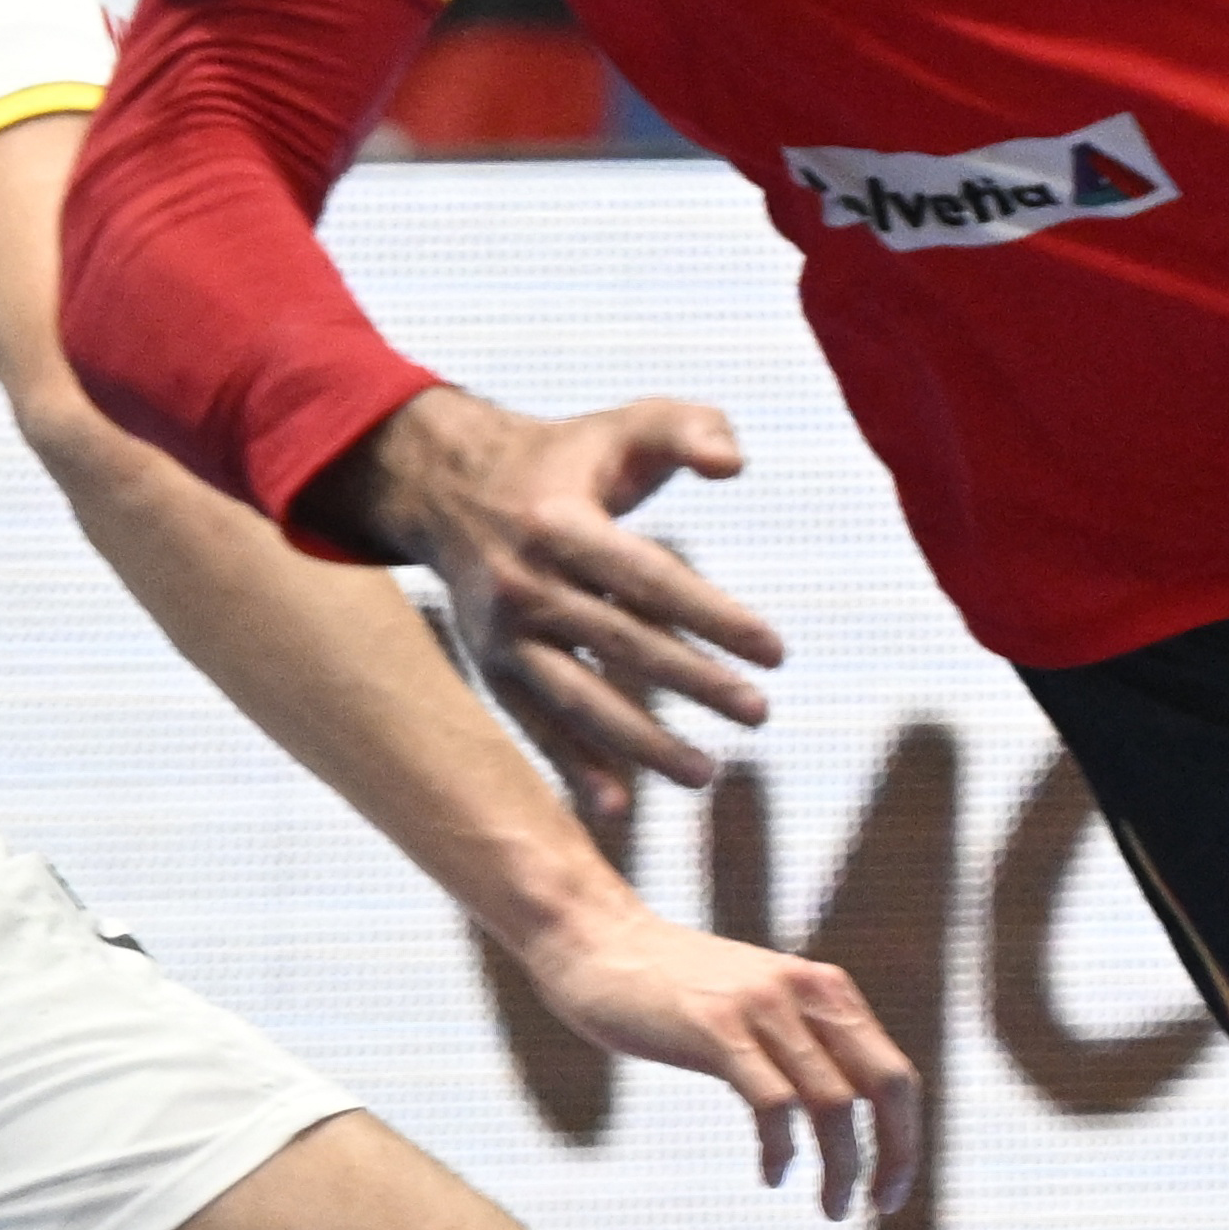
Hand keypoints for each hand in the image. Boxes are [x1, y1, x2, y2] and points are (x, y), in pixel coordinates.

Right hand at [354, 389, 787, 815]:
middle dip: (693, 682)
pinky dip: (574, 766)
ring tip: (705, 774)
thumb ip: (690, 427)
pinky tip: (617, 807)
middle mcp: (525, 583)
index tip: (775, 650)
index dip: (713, 615)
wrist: (453, 487)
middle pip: (621, 643)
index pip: (649, 578)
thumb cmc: (569, 457)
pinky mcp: (493, 668)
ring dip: (640, 743)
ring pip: (577, 697)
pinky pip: (536, 724)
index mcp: (561, 522)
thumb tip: (734, 467)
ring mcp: (503, 633)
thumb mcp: (628, 422)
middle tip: (759, 713)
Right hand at [519, 900, 919, 1221]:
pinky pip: (773, 1104)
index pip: (894, 1071)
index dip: (906, 1137)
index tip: (890, 1189)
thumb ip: (800, 1038)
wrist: (602, 943)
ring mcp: (763, 1008)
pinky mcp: (717, 1030)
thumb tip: (841, 1105)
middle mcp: (807, 991)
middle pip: (883, 1084)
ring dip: (841, 1167)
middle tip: (878, 1206)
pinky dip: (782, 1151)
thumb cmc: (677, 986)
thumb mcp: (759, 1002)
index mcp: (826, 989)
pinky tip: (774, 1175)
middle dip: (895, 1154)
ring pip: (833, 1103)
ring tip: (831, 1207)